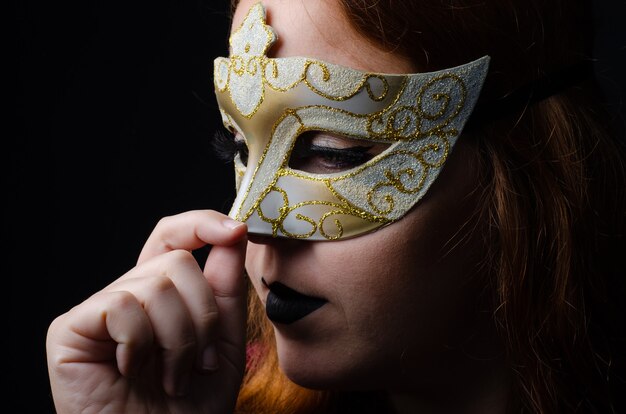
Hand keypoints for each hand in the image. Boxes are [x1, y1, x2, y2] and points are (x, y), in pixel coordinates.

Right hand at [46, 210, 247, 412]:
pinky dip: (140, 344)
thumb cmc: (192, 405)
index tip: (235, 230)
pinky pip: (120, 307)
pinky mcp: (70, 329)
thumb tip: (236, 227)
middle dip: (202, 316)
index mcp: (162, 294)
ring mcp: (98, 310)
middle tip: (199, 364)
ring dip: (178, 340)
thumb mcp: (224, 340)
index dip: (201, 223)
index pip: (174, 237)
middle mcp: (128, 294)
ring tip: (172, 377)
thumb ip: (227, 286)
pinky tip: (132, 371)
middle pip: (177, 261)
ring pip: (155, 285)